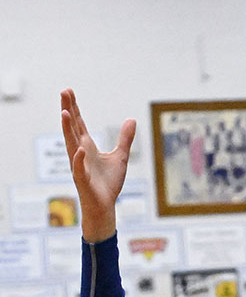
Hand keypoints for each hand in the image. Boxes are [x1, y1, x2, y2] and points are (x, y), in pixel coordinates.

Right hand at [60, 89, 135, 241]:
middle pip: (72, 128)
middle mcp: (80, 153)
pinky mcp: (83, 180)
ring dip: (67, 130)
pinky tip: (79, 150)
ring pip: (71, 145)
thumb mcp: (121, 157)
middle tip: (64, 92)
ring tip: (65, 113)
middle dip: (68, 110)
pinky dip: (79, 159)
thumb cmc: (109, 183)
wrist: (105, 205)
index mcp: (87, 146)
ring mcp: (79, 165)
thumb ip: (125, 139)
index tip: (68, 91)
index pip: (78, 123)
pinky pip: (79, 168)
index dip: (74, 107)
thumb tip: (131, 119)